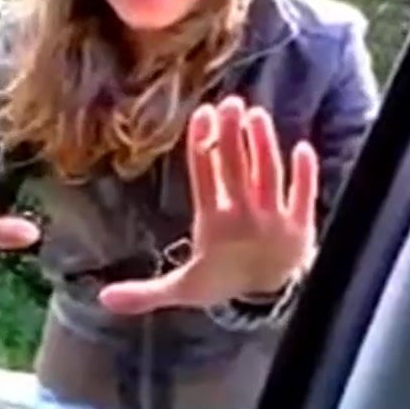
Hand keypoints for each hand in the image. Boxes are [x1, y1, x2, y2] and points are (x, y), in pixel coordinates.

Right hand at [98, 96, 317, 313]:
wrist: (269, 305)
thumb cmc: (223, 285)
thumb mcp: (182, 290)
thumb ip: (145, 291)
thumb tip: (104, 299)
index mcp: (213, 226)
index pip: (204, 178)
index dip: (202, 144)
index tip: (202, 114)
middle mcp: (243, 219)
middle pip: (237, 169)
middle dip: (232, 135)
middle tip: (231, 103)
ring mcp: (274, 220)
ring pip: (268, 176)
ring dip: (263, 144)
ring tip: (257, 115)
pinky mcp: (301, 225)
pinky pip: (304, 195)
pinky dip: (305, 173)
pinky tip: (304, 147)